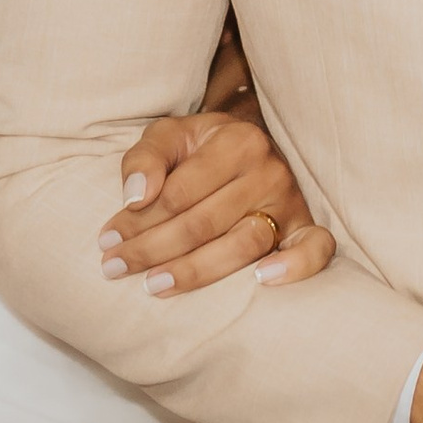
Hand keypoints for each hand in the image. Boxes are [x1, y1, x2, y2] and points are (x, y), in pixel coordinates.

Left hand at [101, 107, 337, 291]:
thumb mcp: (168, 136)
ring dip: (197, 271)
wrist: (248, 148)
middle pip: (205, 222)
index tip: (106, 241)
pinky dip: (296, 267)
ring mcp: (291, 202)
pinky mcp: (306, 228)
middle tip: (115, 269)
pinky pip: (315, 249)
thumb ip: (146, 158)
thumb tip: (135, 196)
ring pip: (245, 244)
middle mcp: (269, 171)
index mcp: (237, 142)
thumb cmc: (201, 148)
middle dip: (153, 249)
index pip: (180, 192)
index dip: (138, 221)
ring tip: (154, 285)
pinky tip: (262, 282)